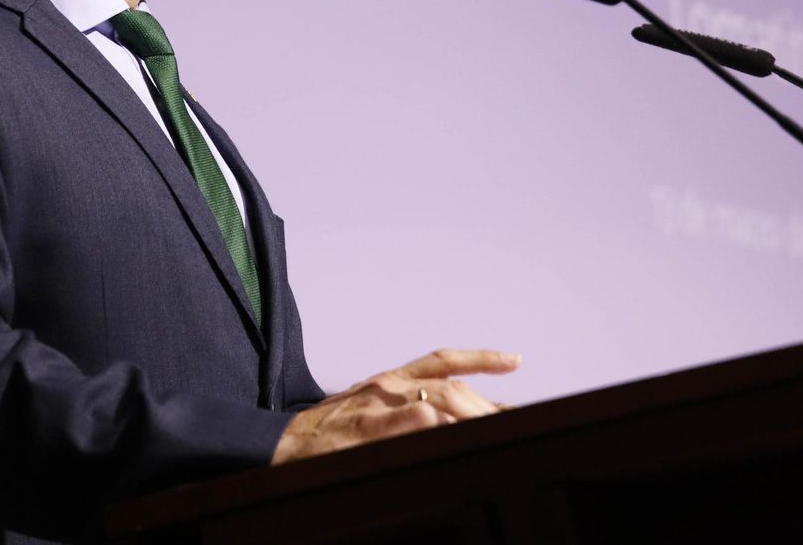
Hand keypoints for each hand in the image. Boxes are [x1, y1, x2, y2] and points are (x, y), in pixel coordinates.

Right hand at [271, 348, 519, 464]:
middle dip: (486, 402)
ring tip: (496, 424)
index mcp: (393, 379)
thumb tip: (454, 421)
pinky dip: (415, 419)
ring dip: (466, 410)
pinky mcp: (359, 430)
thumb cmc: (332, 433)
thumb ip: (411, 412)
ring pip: (430, 398)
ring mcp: (375, 406)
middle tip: (518, 420)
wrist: (284, 443)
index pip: (444, 360)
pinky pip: (392, 422)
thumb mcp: (374, 412)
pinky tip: (437, 420)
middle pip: (449, 384)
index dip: (480, 358)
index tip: (515, 359)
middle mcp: (389, 385)